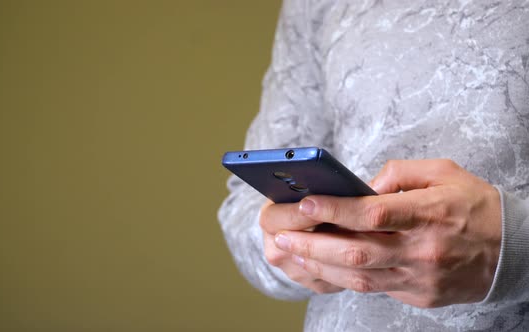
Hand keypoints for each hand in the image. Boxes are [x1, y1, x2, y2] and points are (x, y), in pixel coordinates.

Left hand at [273, 159, 501, 307]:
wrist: (515, 250)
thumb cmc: (475, 204)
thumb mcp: (444, 172)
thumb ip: (399, 174)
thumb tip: (360, 186)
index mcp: (431, 213)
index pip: (374, 214)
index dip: (335, 209)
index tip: (305, 202)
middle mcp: (424, 250)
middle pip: (358, 251)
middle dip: (312, 244)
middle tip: (281, 234)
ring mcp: (421, 278)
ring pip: (359, 277)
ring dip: (319, 264)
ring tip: (290, 251)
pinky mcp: (420, 296)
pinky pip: (373, 289)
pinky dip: (341, 277)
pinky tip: (320, 265)